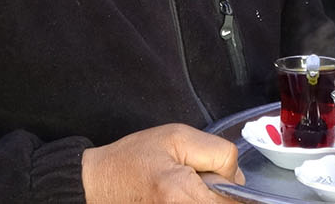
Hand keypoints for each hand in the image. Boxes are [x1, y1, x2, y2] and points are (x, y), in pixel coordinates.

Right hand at [81, 123, 245, 203]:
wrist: (97, 185)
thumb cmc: (131, 160)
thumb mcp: (178, 137)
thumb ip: (217, 153)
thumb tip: (237, 178)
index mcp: (181, 193)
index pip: (235, 200)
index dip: (232, 184)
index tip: (217, 176)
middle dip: (223, 194)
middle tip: (200, 180)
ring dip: (210, 199)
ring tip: (187, 188)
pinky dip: (199, 201)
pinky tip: (183, 196)